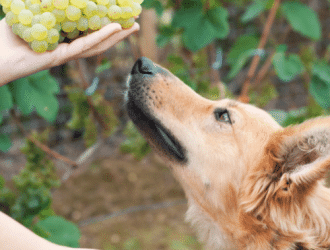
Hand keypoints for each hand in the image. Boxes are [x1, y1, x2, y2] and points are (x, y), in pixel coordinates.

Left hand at [0, 19, 139, 85]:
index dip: (104, 22)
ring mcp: (64, 54)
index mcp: (61, 37)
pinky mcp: (59, 58)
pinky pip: (84, 46)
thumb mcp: (29, 12)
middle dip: (117, 31)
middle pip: (97, 39)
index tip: (118, 13)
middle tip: (134, 21)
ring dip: (116, 36)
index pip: (87, 29)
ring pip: (96, 44)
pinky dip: (100, 36)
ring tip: (133, 26)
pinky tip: (114, 28)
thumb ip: (44, 6)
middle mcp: (66, 47)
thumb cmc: (4, 35)